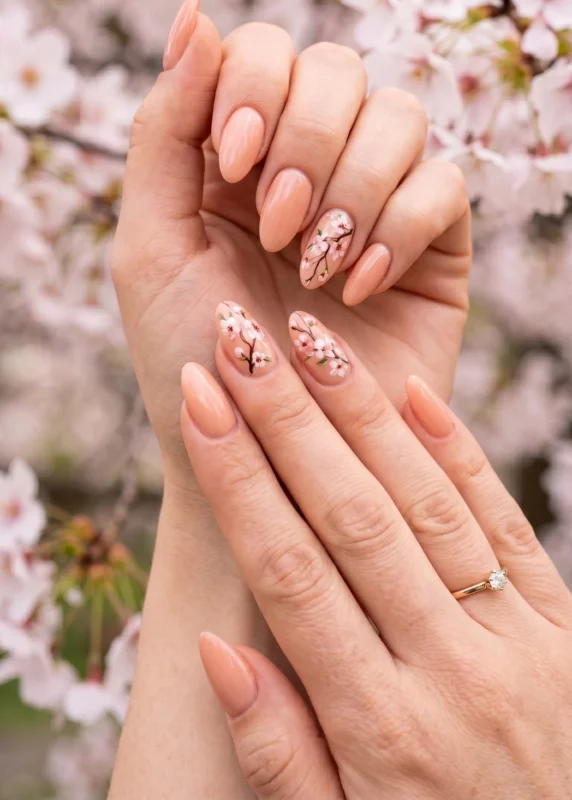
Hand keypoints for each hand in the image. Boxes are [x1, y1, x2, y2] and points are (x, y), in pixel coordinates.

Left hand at [111, 0, 469, 483]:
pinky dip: (399, 227)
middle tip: (275, 226)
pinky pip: (444, 184)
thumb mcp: (149, 244)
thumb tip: (197, 9)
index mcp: (231, 151)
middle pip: (337, 67)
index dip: (253, 85)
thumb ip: (163, 126)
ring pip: (400, 114)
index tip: (230, 163)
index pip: (262, 49)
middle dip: (305, 141)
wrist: (262, 459)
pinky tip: (359, 286)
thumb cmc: (193, 359)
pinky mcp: (430, 243)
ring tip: (313, 264)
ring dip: (353, 185)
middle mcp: (306, 162)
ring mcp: (373, 198)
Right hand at [181, 301, 571, 798]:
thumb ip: (279, 754)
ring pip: (424, 501)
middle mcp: (451, 669)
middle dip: (286, 418)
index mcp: (382, 730)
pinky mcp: (565, 625)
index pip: (290, 573)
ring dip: (359, 412)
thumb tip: (216, 646)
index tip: (199, 402)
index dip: (237, 478)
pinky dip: (457, 451)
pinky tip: (410, 392)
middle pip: (351, 516)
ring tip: (308, 339)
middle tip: (239, 341)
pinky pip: (505, 521)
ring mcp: (521, 641)